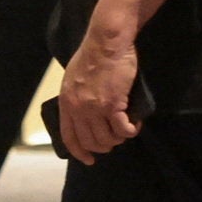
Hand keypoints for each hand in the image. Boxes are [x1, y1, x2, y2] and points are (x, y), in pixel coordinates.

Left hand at [56, 23, 140, 164]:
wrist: (107, 42)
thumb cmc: (94, 55)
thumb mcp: (74, 77)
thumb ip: (76, 97)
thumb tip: (84, 112)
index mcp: (66, 102)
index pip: (69, 137)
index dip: (80, 152)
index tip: (89, 160)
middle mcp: (78, 109)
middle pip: (90, 142)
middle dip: (104, 146)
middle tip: (114, 140)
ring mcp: (95, 108)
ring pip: (107, 139)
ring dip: (119, 138)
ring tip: (126, 128)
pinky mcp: (113, 105)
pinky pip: (122, 130)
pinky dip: (131, 130)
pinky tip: (135, 124)